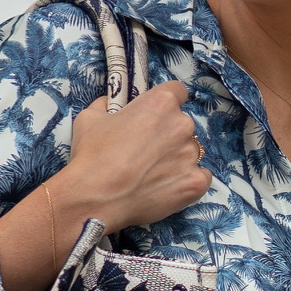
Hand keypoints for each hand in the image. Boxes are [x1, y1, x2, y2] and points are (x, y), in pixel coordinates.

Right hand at [0, 82, 210, 290]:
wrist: (95, 198)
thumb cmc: (91, 155)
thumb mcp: (90, 117)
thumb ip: (107, 104)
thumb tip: (111, 103)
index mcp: (161, 103)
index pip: (177, 92)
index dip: (165, 103)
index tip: (155, 115)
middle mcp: (182, 125)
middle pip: (182, 124)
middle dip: (167, 134)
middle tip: (145, 151)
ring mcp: (192, 155)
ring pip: (189, 151)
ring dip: (176, 158)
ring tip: (151, 174)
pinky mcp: (195, 183)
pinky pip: (200, 176)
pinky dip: (186, 180)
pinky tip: (166, 186)